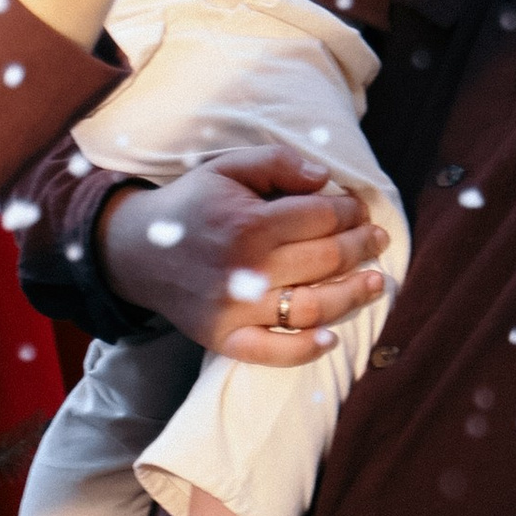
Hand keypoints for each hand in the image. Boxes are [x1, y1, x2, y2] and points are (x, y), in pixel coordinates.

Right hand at [99, 151, 387, 364]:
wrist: (137, 251)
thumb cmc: (192, 206)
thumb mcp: (228, 167)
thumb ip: (278, 163)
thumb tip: (326, 178)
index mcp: (250, 223)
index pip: (322, 218)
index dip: (350, 210)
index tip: (359, 209)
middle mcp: (247, 269)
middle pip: (326, 259)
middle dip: (361, 246)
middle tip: (377, 240)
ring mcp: (237, 309)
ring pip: (313, 307)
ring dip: (352, 295)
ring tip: (375, 283)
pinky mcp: (225, 338)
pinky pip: (274, 352)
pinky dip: (306, 349)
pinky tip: (331, 338)